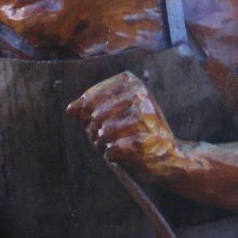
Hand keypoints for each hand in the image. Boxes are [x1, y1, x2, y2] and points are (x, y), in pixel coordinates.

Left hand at [66, 71, 189, 182]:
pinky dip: (110, 154)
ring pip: (104, 132)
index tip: (86, 122)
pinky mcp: (149, 140)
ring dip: (100, 143)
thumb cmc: (135, 131)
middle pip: (96, 115)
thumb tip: (70, 110)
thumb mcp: (113, 113)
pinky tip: (117, 154)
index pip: (91, 97)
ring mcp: (148, 117)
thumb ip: (90, 108)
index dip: (83, 114)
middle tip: (97, 138)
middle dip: (91, 130)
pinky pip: (113, 148)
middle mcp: (141, 95)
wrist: (167, 155)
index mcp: (131, 82)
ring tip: (107, 145)